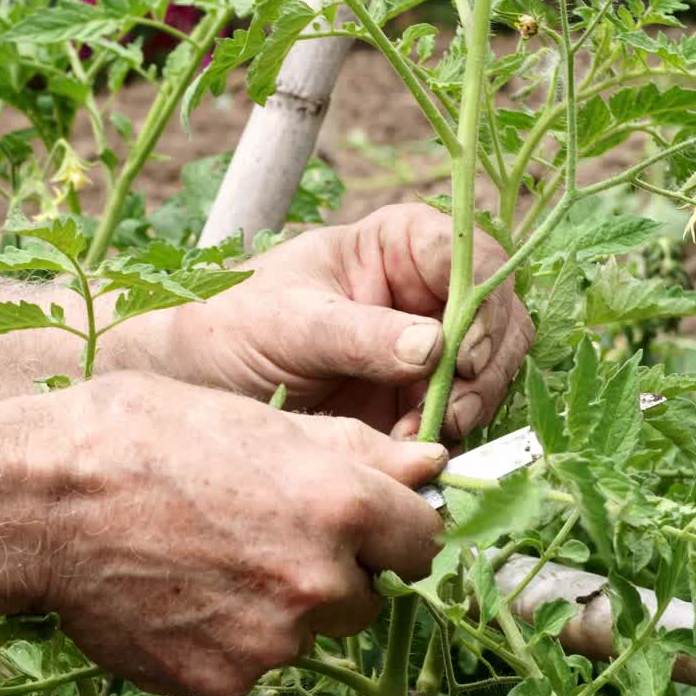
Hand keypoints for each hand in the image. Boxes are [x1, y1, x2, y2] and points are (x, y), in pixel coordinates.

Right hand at [41, 371, 444, 695]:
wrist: (46, 503)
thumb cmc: (147, 438)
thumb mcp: (259, 419)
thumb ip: (358, 451)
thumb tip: (432, 465)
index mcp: (340, 505)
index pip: (423, 540)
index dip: (393, 528)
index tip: (365, 522)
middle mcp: (320, 582)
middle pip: (366, 594)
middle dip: (334, 570)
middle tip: (264, 531)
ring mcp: (273, 642)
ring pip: (306, 630)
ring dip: (279, 605)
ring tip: (209, 558)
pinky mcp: (224, 682)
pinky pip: (251, 662)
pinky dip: (229, 637)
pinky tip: (183, 593)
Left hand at [110, 204, 532, 438]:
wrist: (198, 382)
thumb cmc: (233, 324)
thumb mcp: (291, 323)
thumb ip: (360, 333)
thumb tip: (435, 347)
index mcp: (399, 245)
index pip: (469, 256)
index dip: (480, 302)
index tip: (460, 351)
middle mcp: (425, 291)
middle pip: (497, 317)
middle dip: (484, 366)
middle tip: (449, 410)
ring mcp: (427, 347)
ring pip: (491, 370)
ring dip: (470, 406)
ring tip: (419, 436)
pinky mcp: (418, 398)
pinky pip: (462, 414)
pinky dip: (448, 434)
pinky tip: (411, 450)